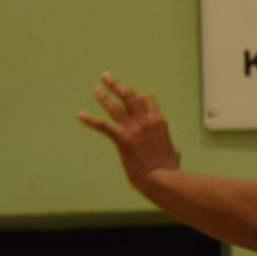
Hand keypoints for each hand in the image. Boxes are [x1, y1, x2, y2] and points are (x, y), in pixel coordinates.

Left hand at [78, 74, 181, 193]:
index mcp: (159, 121)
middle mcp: (145, 121)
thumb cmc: (169, 170)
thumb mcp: (174, 154)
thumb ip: (171, 148)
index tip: (130, 96)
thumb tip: (175, 153)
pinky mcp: (122, 140)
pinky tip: (80, 115)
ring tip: (96, 89)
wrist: (162, 179)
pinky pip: (104, 126)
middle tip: (106, 76)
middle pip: (129, 96)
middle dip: (116, 85)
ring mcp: (133, 129)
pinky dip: (91, 120)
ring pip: (115, 107)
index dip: (137, 95)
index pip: (146, 99)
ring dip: (104, 97)